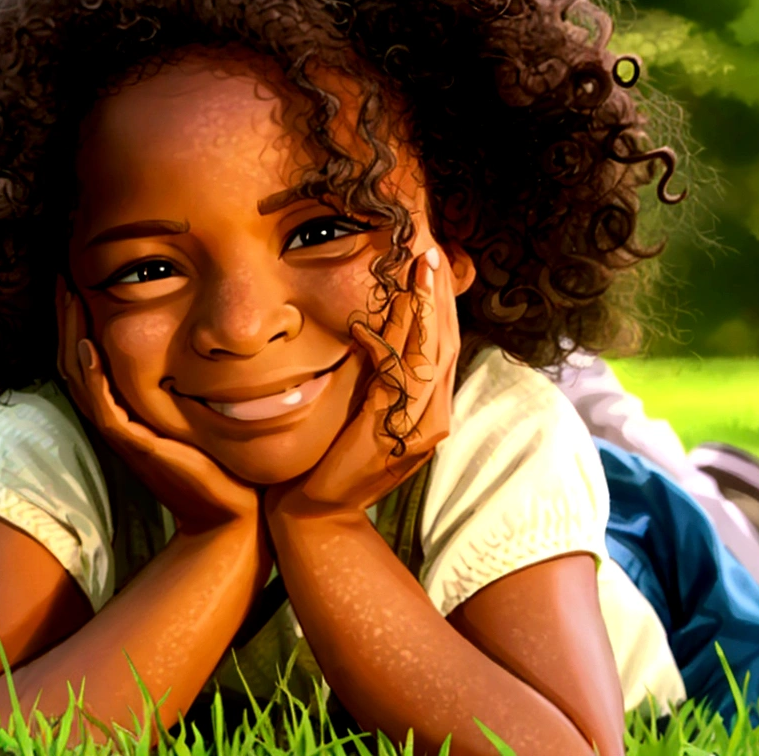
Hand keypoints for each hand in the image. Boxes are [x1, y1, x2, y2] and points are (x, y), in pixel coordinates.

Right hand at [55, 278, 260, 533]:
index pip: (88, 359)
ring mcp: (125, 435)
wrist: (232, 512)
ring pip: (83, 380)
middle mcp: (118, 420)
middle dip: (66, 319)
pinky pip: (106, 408)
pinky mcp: (138, 448)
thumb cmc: (221, 461)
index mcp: (126, 410)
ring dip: (72, 336)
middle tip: (60, 278)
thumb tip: (206, 339)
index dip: (76, 322)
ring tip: (68, 297)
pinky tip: (88, 346)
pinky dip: (94, 378)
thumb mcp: (197, 410)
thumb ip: (190, 381)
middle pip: (75, 363)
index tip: (75, 281)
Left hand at [264, 248, 460, 519]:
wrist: (312, 508)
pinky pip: (400, 377)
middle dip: (440, 296)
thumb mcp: (361, 407)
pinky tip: (394, 309)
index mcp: (429, 410)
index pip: (443, 347)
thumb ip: (376, 376)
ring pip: (431, 355)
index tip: (434, 263)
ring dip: (427, 307)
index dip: (442, 304)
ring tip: (424, 266)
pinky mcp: (391, 435)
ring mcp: (417, 429)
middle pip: (446, 344)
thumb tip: (373, 328)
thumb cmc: (330, 455)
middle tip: (434, 251)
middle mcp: (433, 418)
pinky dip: (399, 339)